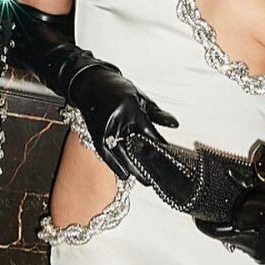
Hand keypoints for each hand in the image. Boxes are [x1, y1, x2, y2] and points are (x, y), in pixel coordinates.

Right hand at [69, 63, 178, 181]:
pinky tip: (123, 175)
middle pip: (134, 147)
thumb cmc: (117, 89)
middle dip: (145, 163)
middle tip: (155, 176)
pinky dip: (114, 165)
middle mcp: (118, 120)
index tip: (167, 157)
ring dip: (132, 168)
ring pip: (120, 153)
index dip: (158, 146)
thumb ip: (157, 113)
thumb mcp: (140, 97)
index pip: (149, 132)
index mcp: (132, 109)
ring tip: (143, 180)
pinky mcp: (95, 133)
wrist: (90, 84)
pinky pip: (105, 153)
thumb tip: (174, 124)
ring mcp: (106, 128)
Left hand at [196, 188, 264, 263]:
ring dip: (236, 231)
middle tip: (217, 214)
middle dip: (222, 226)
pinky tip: (252, 228)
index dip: (204, 224)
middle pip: (225, 237)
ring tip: (240, 219)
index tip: (198, 216)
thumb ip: (249, 186)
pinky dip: (247, 237)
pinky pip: (247, 247)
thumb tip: (230, 174)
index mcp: (251, 235)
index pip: (216, 232)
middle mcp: (253, 249)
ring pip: (236, 242)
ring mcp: (258, 256)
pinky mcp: (263, 259)